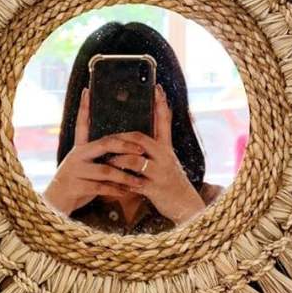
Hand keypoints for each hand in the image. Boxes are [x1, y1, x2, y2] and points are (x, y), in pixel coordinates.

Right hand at [42, 88, 147, 215]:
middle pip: (104, 144)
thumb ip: (97, 157)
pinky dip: (116, 190)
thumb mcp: (84, 167)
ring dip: (125, 175)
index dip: (84, 108)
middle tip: (142, 148)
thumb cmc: (76, 185)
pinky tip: (128, 192)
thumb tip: (119, 147)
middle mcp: (76, 156)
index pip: (82, 124)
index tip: (87, 90)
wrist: (54, 205)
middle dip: (125, 145)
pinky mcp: (76, 187)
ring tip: (140, 180)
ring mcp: (75, 171)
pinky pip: (101, 187)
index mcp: (79, 149)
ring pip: (106, 169)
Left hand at [107, 84, 205, 224]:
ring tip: (106, 160)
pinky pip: (133, 181)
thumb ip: (155, 146)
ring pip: (133, 159)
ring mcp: (159, 172)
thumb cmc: (170, 180)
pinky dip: (121, 180)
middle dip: (121, 137)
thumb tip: (136, 135)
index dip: (160, 104)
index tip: (157, 87)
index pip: (164, 121)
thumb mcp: (167, 160)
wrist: (184, 204)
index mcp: (166, 148)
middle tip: (106, 138)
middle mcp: (164, 157)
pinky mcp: (154, 188)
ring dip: (116, 159)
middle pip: (140, 138)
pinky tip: (112, 180)